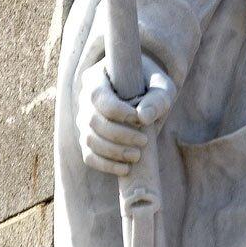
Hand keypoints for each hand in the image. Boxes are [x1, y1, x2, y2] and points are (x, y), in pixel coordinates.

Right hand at [76, 42, 175, 174]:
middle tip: (144, 141)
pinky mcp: (88, 139)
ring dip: (113, 152)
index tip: (140, 120)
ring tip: (137, 156)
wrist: (144, 96)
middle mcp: (85, 99)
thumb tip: (143, 117)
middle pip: (93, 121)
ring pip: (89, 140)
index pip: (98, 96)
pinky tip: (125, 169)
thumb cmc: (152, 87)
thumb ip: (157, 98)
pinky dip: (105, 165)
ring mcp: (83, 120)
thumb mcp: (162, 87)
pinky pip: (88, 156)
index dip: (118, 112)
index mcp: (97, 78)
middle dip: (119, 135)